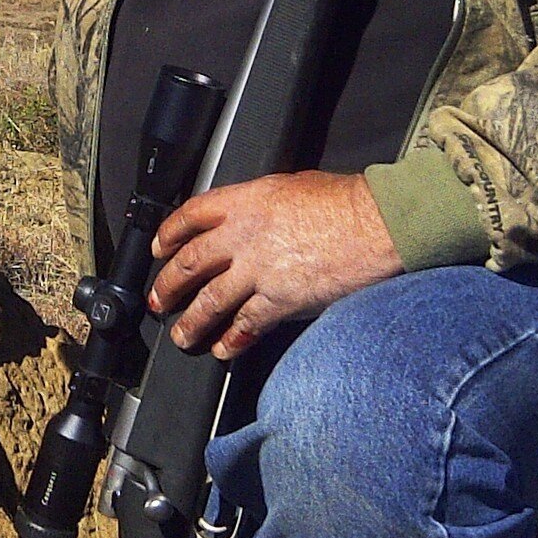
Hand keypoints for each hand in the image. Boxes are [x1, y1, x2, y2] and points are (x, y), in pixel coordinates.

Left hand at [147, 169, 402, 358]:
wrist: (378, 223)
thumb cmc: (347, 202)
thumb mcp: (293, 187)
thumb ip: (263, 204)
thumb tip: (254, 217)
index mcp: (245, 201)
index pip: (192, 215)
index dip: (170, 233)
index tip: (160, 248)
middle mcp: (243, 234)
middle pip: (191, 262)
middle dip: (169, 284)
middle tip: (159, 299)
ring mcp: (259, 269)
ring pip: (210, 299)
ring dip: (192, 321)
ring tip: (182, 335)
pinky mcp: (279, 299)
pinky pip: (246, 324)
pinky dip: (232, 340)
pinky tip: (224, 350)